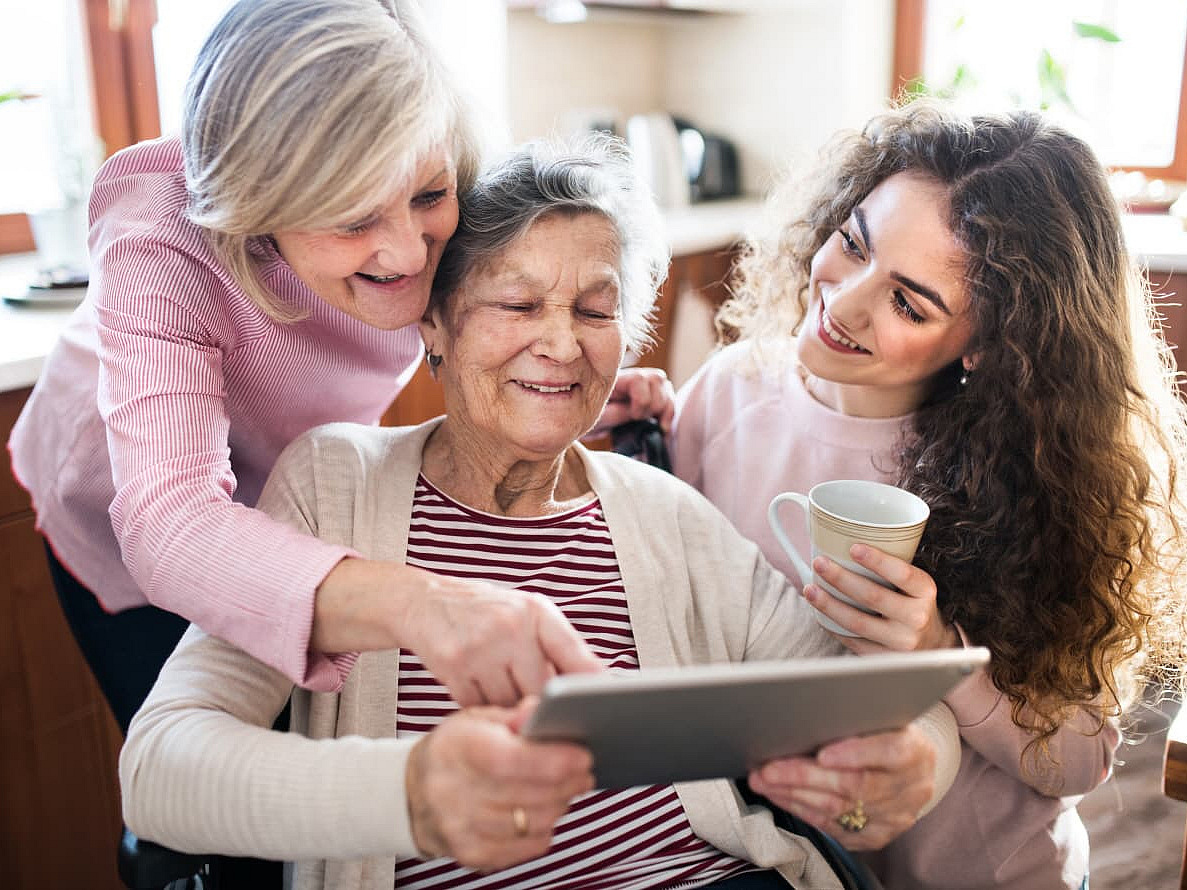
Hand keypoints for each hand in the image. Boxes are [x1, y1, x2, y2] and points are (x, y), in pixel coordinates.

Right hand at [404, 571, 603, 705]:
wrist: (426, 600)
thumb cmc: (486, 612)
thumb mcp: (526, 613)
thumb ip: (557, 645)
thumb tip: (594, 685)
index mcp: (536, 611)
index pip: (573, 652)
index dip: (588, 683)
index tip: (599, 706)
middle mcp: (510, 625)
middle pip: (540, 689)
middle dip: (539, 702)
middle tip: (537, 707)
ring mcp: (480, 646)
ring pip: (508, 703)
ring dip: (507, 707)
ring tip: (501, 689)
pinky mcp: (453, 665)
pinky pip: (478, 706)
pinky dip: (481, 707)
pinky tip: (478, 688)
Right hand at [406, 698, 593, 869]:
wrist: (411, 794)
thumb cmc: (455, 749)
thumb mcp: (476, 719)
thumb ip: (513, 716)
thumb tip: (541, 711)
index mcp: (457, 748)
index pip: (512, 760)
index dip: (554, 760)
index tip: (583, 755)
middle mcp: (454, 792)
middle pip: (530, 795)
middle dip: (568, 782)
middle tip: (584, 770)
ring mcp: (461, 828)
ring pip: (534, 823)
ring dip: (559, 804)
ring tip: (564, 788)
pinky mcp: (472, 855)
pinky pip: (527, 847)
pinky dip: (544, 828)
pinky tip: (542, 810)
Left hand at [588, 366, 675, 437]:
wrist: (578, 423)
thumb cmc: (581, 419)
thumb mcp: (592, 419)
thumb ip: (612, 413)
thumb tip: (632, 412)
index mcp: (614, 380)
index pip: (639, 378)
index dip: (642, 399)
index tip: (634, 417)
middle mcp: (629, 379)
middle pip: (656, 379)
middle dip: (654, 404)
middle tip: (639, 420)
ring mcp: (640, 387)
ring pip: (664, 385)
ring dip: (664, 408)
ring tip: (653, 423)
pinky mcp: (648, 398)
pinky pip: (667, 397)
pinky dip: (669, 413)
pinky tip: (662, 427)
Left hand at [747, 723, 936, 849]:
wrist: (913, 769)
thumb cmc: (887, 733)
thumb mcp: (882, 718)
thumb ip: (857, 718)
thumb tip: (808, 712)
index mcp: (915, 751)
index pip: (889, 752)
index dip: (855, 754)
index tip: (822, 754)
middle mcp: (910, 788)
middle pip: (854, 785)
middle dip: (804, 776)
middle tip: (768, 768)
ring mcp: (895, 817)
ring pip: (839, 809)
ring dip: (794, 795)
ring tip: (764, 781)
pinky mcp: (878, 836)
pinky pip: (835, 829)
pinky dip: (804, 811)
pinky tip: (782, 797)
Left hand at [802, 543, 958, 652]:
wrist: (932, 645)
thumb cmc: (913, 603)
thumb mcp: (915, 584)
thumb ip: (890, 568)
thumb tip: (843, 541)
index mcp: (925, 591)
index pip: (903, 574)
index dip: (877, 561)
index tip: (853, 548)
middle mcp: (917, 618)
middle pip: (873, 596)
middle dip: (841, 578)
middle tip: (819, 563)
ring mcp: (902, 642)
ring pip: (858, 622)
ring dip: (829, 605)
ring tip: (810, 589)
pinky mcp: (886, 659)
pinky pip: (854, 641)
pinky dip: (834, 626)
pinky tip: (820, 614)